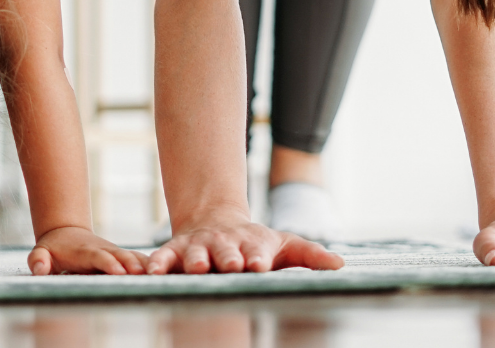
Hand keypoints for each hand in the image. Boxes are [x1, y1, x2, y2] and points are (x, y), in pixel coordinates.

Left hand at [28, 226, 148, 274]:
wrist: (65, 232)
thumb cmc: (52, 248)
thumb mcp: (40, 252)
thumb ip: (37, 260)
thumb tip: (40, 269)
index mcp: (84, 251)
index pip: (97, 257)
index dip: (108, 263)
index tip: (119, 271)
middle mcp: (102, 249)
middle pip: (120, 256)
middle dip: (132, 264)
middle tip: (144, 274)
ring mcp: (113, 251)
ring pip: (132, 256)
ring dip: (145, 264)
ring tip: (160, 274)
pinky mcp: (121, 256)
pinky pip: (138, 259)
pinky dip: (150, 265)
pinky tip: (165, 273)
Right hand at [146, 212, 343, 273]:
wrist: (216, 221)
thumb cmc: (255, 243)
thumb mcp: (286, 246)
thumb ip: (311, 255)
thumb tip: (340, 264)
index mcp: (252, 244)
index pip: (256, 250)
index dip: (258, 256)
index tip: (260, 265)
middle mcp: (224, 244)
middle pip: (226, 250)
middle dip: (229, 257)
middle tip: (232, 265)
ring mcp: (199, 246)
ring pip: (197, 253)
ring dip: (197, 260)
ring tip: (198, 268)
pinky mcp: (176, 251)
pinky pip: (165, 257)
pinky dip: (159, 264)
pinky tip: (153, 274)